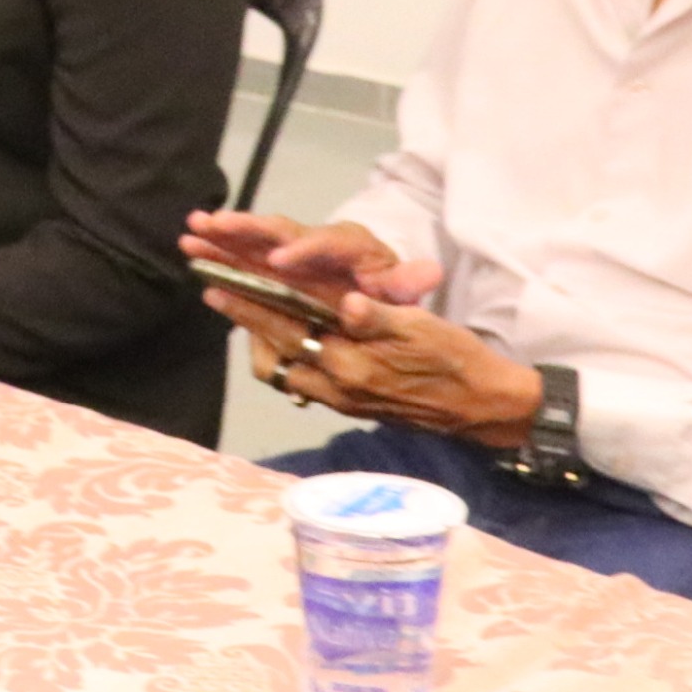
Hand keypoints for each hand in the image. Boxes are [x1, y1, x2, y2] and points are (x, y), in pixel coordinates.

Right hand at [182, 210, 441, 308]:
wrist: (376, 294)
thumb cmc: (389, 294)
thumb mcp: (404, 290)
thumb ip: (408, 283)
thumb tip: (428, 273)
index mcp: (351, 245)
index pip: (329, 241)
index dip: (305, 248)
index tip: (280, 260)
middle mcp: (315, 241)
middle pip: (280, 229)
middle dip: (247, 229)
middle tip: (214, 224)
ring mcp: (291, 252)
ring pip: (255, 238)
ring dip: (223, 234)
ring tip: (192, 229)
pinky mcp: (272, 264)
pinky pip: (245, 255)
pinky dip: (221, 250)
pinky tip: (194, 249)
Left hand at [211, 278, 543, 448]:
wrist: (480, 407)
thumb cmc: (455, 358)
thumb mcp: (423, 329)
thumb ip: (381, 317)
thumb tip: (350, 304)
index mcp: (352, 366)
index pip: (289, 330)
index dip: (250, 305)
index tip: (215, 283)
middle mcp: (337, 388)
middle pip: (273, 352)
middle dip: (241, 318)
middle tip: (211, 287)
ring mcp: (339, 400)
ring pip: (282, 369)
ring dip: (258, 339)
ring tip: (241, 307)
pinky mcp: (347, 405)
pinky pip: (300, 379)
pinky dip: (282, 354)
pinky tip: (282, 334)